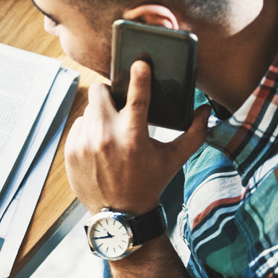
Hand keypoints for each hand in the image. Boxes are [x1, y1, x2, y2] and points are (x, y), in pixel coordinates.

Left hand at [64, 60, 210, 215]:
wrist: (119, 215)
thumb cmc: (150, 184)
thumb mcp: (175, 160)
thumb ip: (194, 133)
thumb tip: (206, 111)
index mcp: (134, 137)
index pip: (136, 97)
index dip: (139, 76)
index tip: (139, 61)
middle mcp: (106, 137)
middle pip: (100, 92)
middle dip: (109, 93)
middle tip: (117, 103)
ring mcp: (84, 144)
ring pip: (89, 109)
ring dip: (100, 114)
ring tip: (111, 131)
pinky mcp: (70, 150)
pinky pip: (78, 126)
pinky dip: (88, 130)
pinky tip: (99, 144)